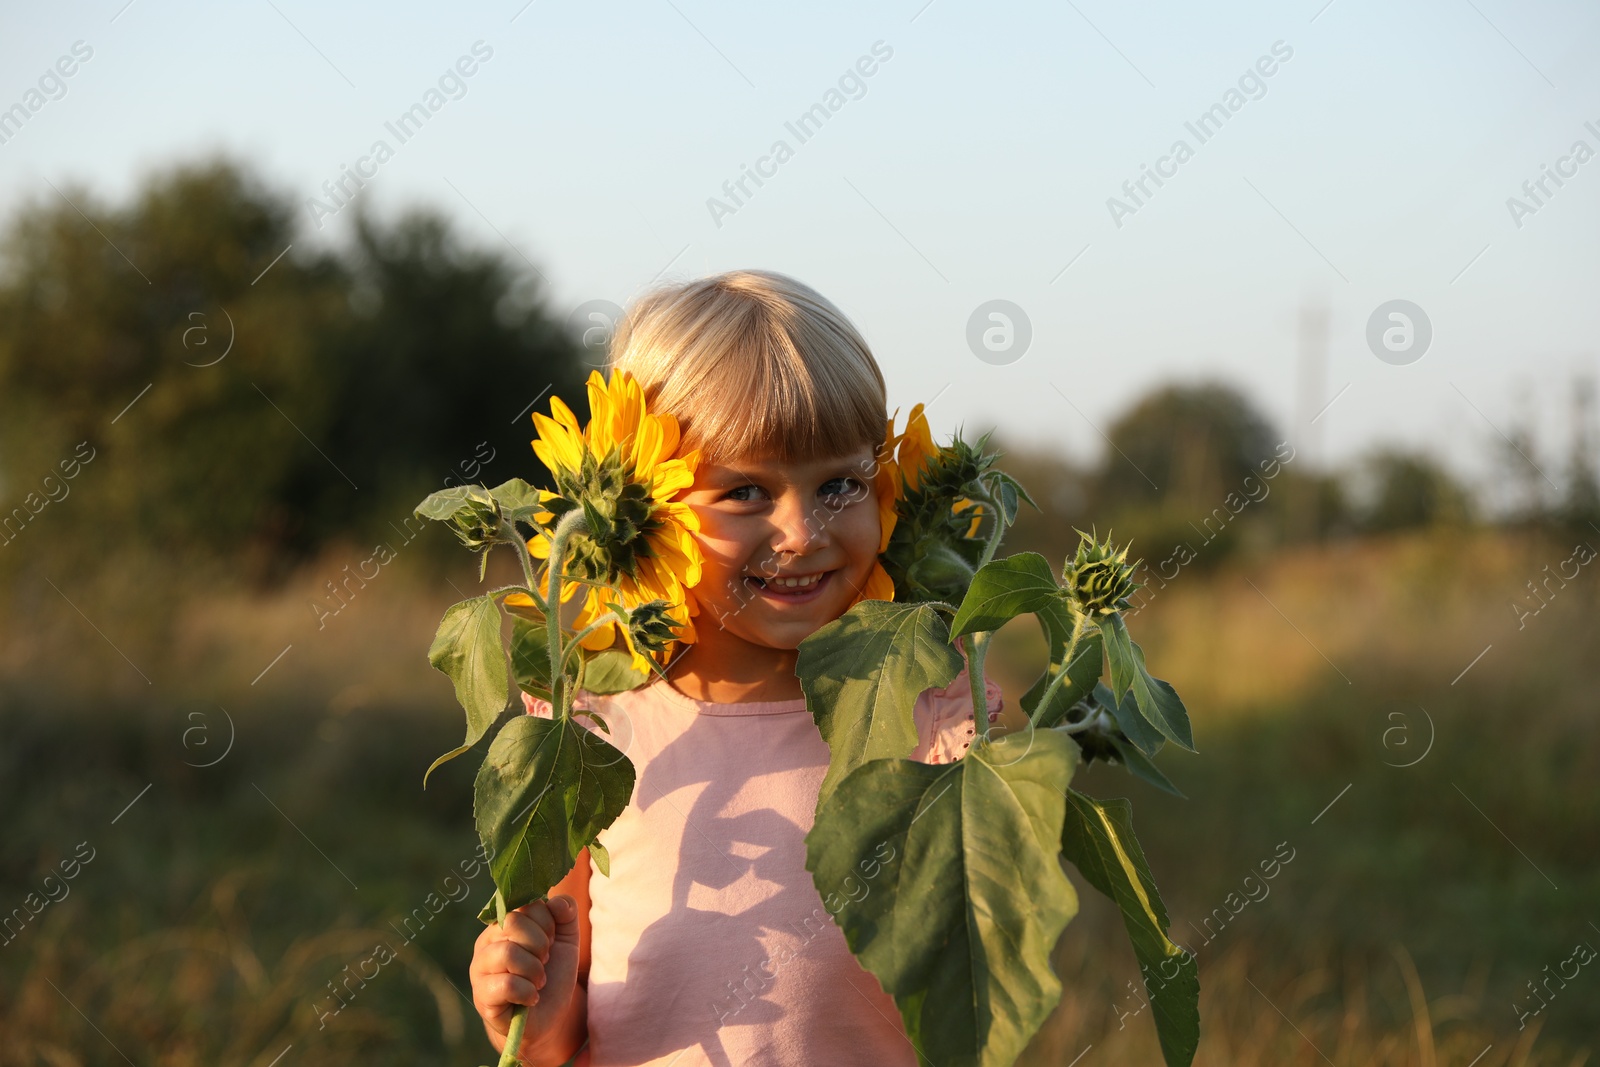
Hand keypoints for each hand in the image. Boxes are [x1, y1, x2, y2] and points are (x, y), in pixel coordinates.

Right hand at [470, 895, 582, 1059]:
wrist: (549, 1017)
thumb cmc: (553, 973)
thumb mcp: (567, 939)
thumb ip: (566, 912)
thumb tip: (556, 902)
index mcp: (504, 924)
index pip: (524, 905)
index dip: (547, 922)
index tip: (551, 941)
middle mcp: (487, 943)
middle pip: (513, 922)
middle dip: (540, 944)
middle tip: (544, 960)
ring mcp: (480, 969)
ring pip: (508, 953)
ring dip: (535, 970)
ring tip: (539, 981)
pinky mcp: (482, 996)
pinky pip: (507, 984)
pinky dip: (528, 992)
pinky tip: (531, 998)